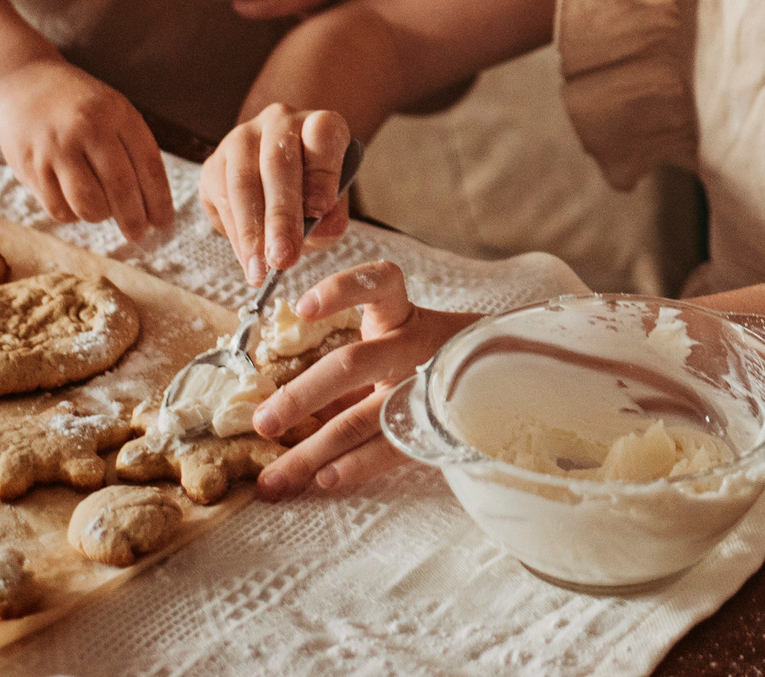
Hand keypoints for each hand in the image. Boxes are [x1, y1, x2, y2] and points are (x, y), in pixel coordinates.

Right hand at [0, 59, 174, 239]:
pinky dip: (71, 214)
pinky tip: (74, 203)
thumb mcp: (113, 111)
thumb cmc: (79, 106)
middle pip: (120, 188)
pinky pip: (58, 208)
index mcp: (117, 114)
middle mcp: (87, 129)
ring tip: (102, 211)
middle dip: (134, 218)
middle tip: (138, 234)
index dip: (159, 199)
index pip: (148, 164)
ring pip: (88, 204)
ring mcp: (56, 148)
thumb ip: (133, 149)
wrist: (22, 84)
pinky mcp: (30, 166)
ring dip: (100, 216)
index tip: (164, 223)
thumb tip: (153, 206)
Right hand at [200, 101, 353, 281]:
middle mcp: (280, 122)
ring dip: (251, 231)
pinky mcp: (214, 162)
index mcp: (319, 124)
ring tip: (261, 269)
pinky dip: (235, 235)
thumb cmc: (312, 191)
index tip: (321, 209)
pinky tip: (247, 260)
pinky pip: (220, 198)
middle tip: (284, 257)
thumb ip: (332, 217)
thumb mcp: (333, 204)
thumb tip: (320, 227)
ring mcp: (242, 138)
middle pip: (278, 164)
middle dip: (281, 216)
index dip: (321, 171)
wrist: (277, 178)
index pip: (322, 134)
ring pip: (243, 181)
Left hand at [248, 260, 476, 499]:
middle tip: (263, 423)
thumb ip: (347, 367)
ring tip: (273, 479)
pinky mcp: (435, 426)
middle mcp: (413, 348)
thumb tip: (278, 402)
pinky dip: (355, 466)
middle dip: (301, 396)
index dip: (341, 290)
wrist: (502, 374)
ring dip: (311, 451)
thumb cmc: (425, 357)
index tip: (302, 307)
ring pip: (362, 419)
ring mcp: (422, 389)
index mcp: (400, 316)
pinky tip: (324, 479)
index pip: (378, 285)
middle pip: (352, 365)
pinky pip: (390, 449)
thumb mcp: (393, 343)